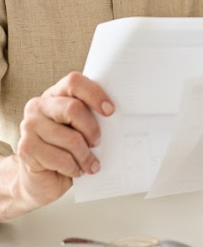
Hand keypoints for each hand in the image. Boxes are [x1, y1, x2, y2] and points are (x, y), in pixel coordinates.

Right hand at [15, 72, 113, 210]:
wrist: (41, 180)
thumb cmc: (66, 150)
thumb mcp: (80, 129)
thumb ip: (90, 116)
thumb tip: (115, 115)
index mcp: (54, 94)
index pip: (74, 82)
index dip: (94, 94)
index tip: (110, 110)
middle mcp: (38, 106)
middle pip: (73, 108)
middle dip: (91, 129)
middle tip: (97, 142)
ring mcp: (29, 126)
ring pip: (70, 138)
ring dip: (85, 155)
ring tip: (90, 163)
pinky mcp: (26, 148)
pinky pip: (60, 158)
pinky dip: (74, 167)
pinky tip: (75, 170)